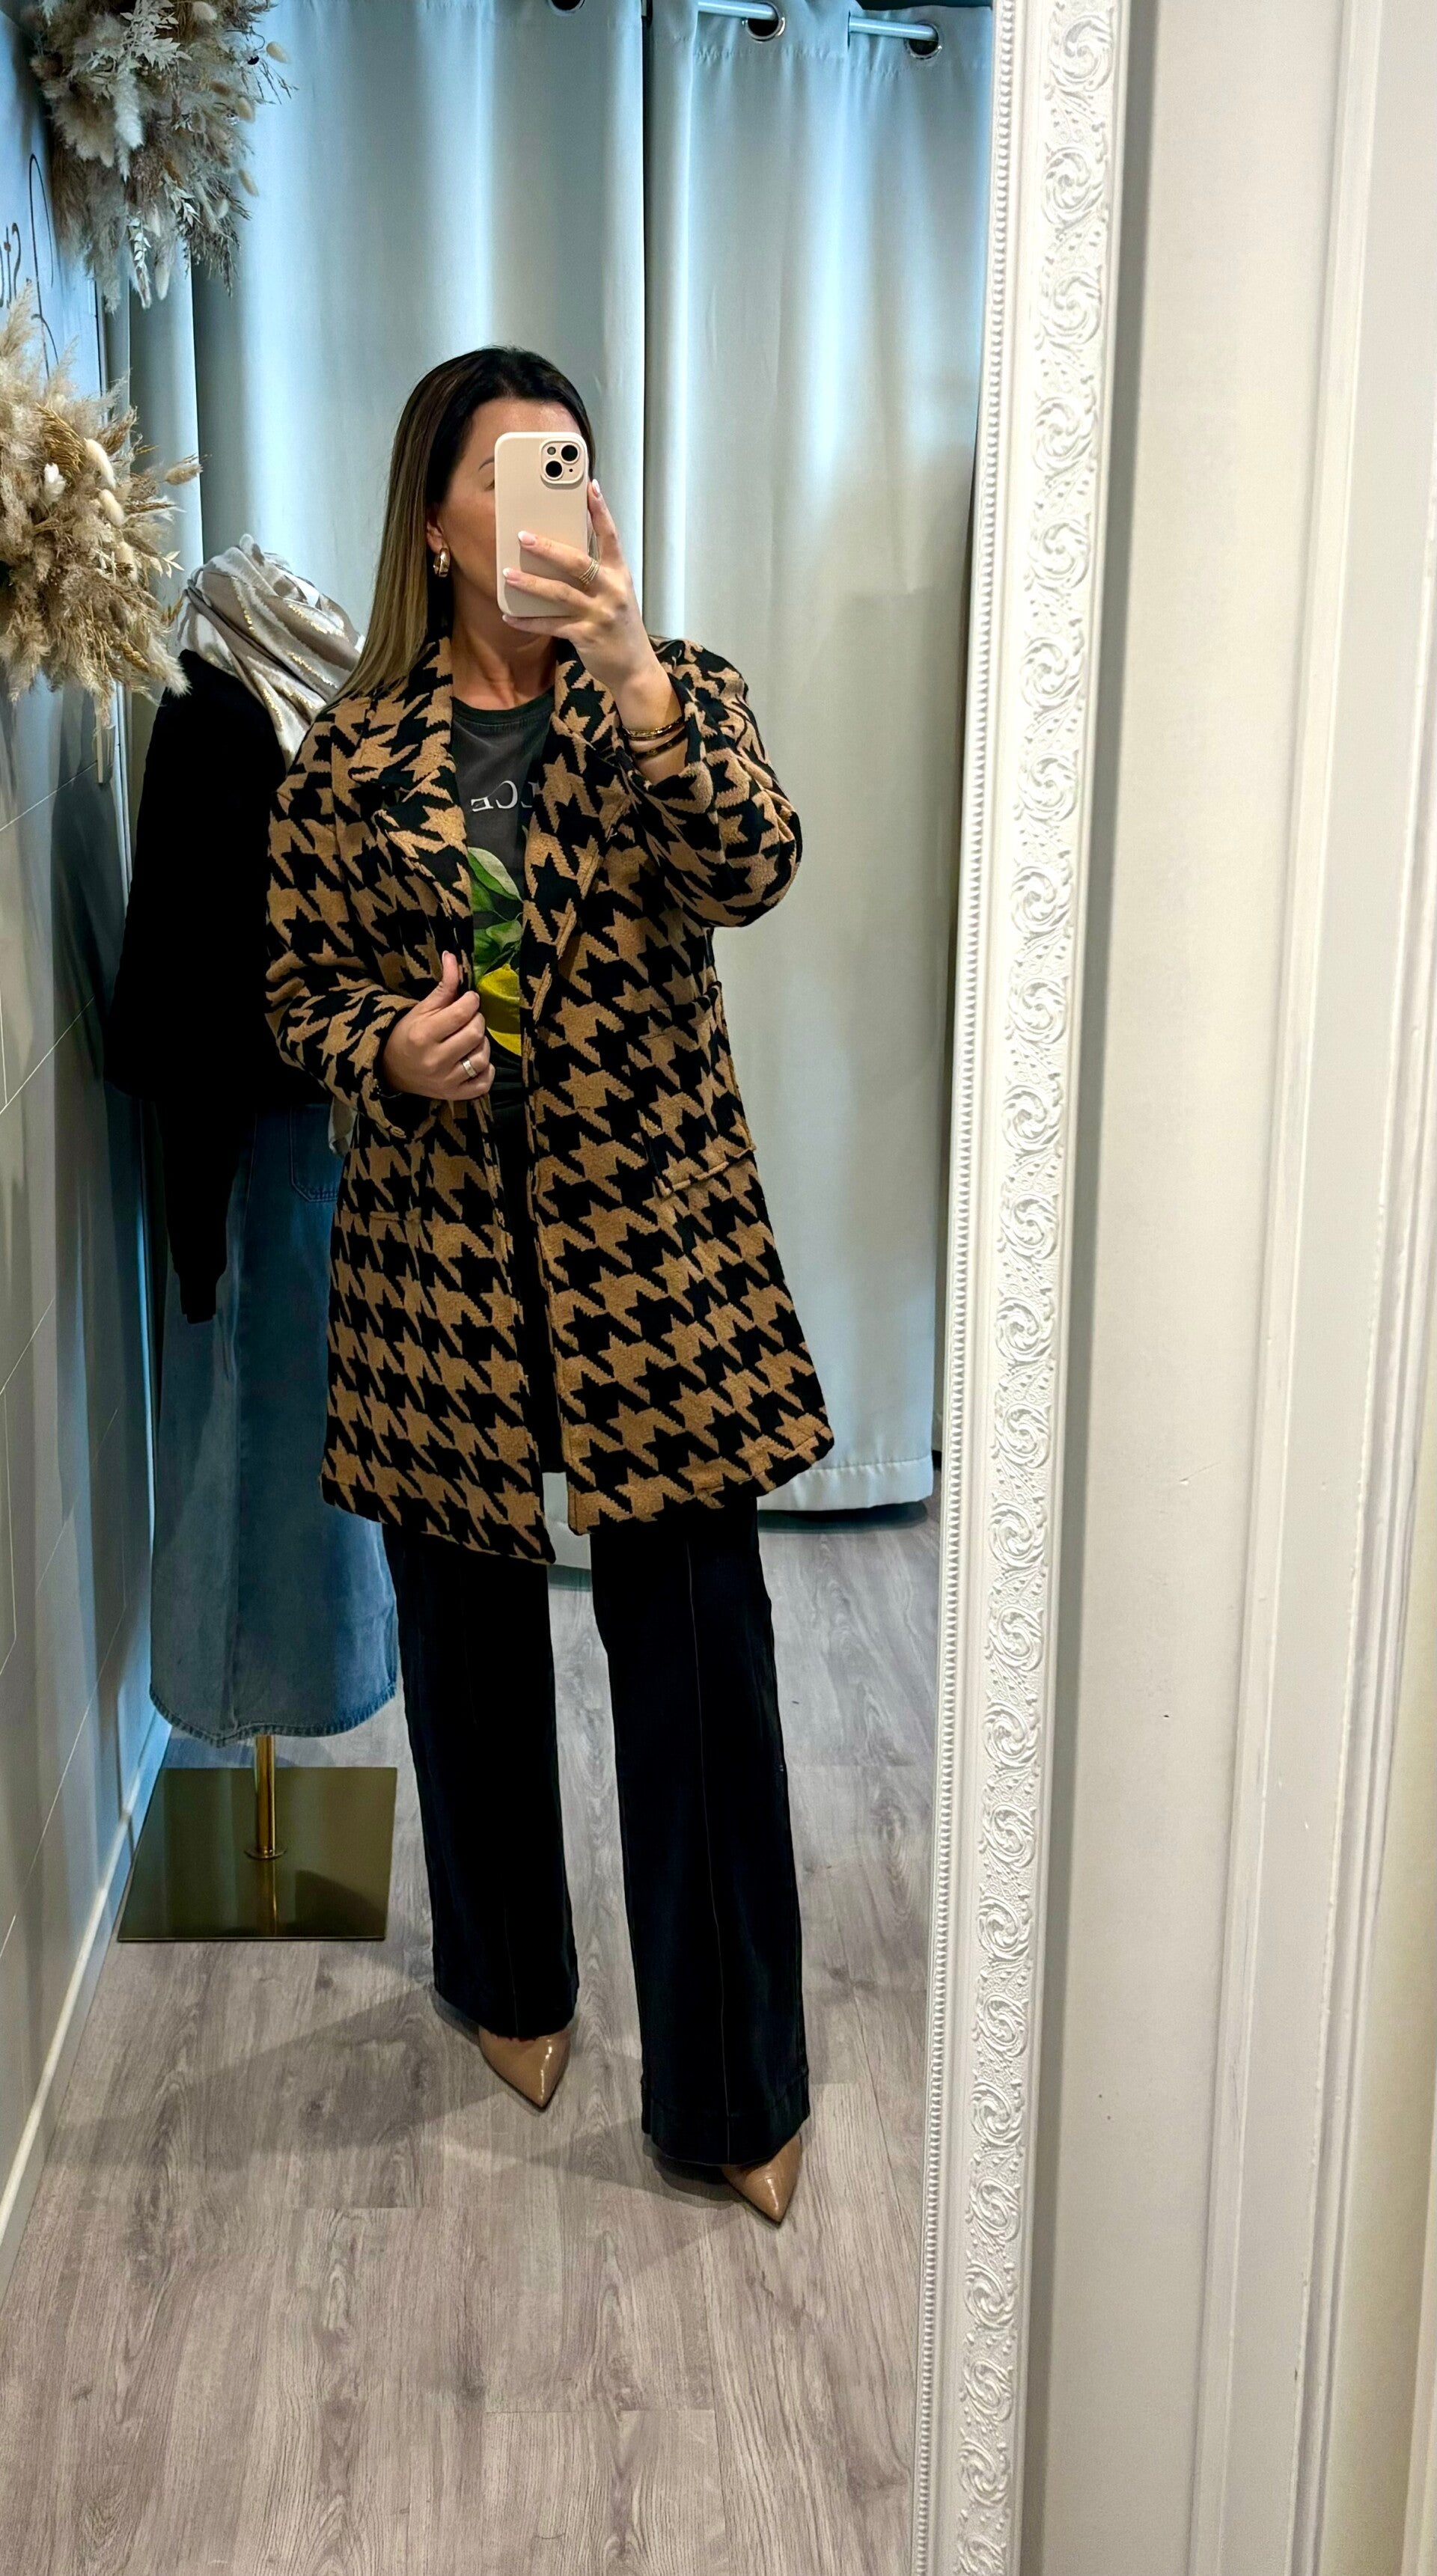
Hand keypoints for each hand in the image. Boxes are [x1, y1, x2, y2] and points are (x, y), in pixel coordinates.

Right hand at [380, 951, 492, 1100]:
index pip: (464, 1012)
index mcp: (424, 1034)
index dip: (472, 1001)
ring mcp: (446, 1081)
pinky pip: (484, 1083)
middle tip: (468, 1019)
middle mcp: (435, 1060)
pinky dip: (486, 1070)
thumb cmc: (407, 1035)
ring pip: (483, 1057)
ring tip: (470, 1040)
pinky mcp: (454, 1095)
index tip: (468, 1000)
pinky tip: (474, 1060)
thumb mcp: (422, 1009)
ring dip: (482, 1044)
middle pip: (476, 1033)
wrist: (391, 1070)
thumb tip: (452, 955)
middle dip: (477, 1020)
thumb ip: (443, 986)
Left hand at [500, 479, 680, 739]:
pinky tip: (509, 616)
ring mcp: (600, 614)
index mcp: (620, 575)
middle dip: (549, 548)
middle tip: (523, 535)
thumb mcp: (617, 594)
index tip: (589, 487)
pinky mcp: (586, 636)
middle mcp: (612, 591)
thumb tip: (565, 549)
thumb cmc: (619, 627)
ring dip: (531, 583)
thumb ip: (598, 572)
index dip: (600, 512)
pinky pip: (552, 626)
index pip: (611, 538)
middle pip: (579, 563)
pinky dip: (528, 621)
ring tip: (508, 573)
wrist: (634, 668)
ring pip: (561, 594)